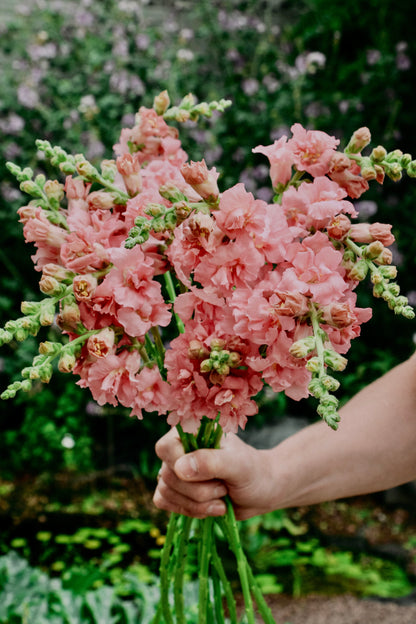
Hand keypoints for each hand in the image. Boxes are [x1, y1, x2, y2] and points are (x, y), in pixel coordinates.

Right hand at [153, 427, 273, 519]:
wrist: (261, 490)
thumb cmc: (252, 471)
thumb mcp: (237, 464)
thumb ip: (210, 462)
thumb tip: (180, 468)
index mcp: (192, 432)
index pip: (166, 448)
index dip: (180, 466)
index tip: (208, 475)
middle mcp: (179, 449)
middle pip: (167, 475)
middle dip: (199, 491)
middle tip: (223, 488)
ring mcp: (176, 471)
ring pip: (165, 492)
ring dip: (197, 504)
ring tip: (221, 499)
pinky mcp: (176, 491)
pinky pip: (164, 502)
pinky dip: (189, 510)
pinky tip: (210, 508)